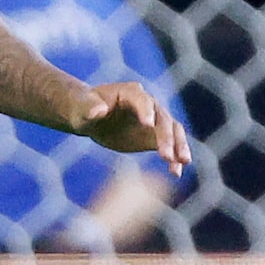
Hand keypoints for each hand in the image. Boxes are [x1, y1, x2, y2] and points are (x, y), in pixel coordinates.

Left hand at [73, 82, 191, 171]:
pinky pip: (169, 146)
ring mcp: (153, 120)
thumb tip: (98, 110)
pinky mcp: (153, 137)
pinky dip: (174, 158)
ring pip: (173, 131)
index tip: (148, 125)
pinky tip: (176, 172)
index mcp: (130, 92)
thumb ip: (89, 108)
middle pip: (162, 118)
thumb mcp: (82, 108)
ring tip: (183, 163)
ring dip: (179, 146)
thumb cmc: (82, 108)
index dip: (146, 111)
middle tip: (167, 155)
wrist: (89, 118)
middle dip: (166, 136)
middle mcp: (147, 104)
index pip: (143, 100)